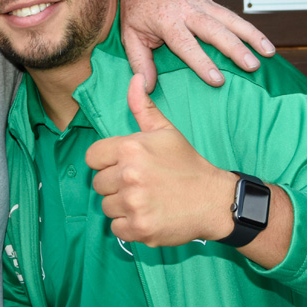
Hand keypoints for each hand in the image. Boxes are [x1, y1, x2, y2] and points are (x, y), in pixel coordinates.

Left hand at [86, 75, 235, 246]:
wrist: (213, 200)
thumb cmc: (186, 164)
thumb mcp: (165, 131)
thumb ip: (142, 106)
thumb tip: (135, 78)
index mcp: (130, 148)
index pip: (92, 157)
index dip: (107, 162)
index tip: (125, 166)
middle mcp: (129, 175)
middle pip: (98, 184)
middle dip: (116, 185)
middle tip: (141, 184)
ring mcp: (133, 203)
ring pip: (106, 206)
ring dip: (122, 206)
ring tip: (146, 199)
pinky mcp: (139, 228)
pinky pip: (116, 228)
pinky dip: (129, 225)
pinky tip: (148, 215)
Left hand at [118, 0, 274, 88]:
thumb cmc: (137, 8)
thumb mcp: (130, 35)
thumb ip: (140, 61)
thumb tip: (145, 87)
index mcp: (167, 21)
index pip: (186, 44)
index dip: (202, 62)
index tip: (216, 80)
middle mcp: (188, 11)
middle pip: (215, 30)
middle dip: (235, 48)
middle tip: (251, 66)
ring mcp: (202, 5)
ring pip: (230, 20)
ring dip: (251, 36)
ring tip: (268, 53)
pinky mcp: (211, 3)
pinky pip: (233, 16)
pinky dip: (250, 29)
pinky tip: (264, 43)